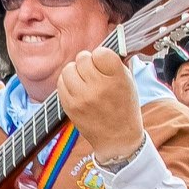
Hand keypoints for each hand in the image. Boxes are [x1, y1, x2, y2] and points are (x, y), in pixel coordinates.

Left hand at [55, 47, 144, 164]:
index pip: (101, 52)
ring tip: (83, 80)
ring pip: (68, 69)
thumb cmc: (123, 107)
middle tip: (93, 73)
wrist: (117, 139)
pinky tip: (76, 89)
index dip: (100, 55)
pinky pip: (61, 83)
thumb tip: (96, 50)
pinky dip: (67, 83)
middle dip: (87, 63)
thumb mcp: (128, 82)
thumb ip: (113, 64)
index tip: (103, 63)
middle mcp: (99, 87)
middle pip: (82, 58)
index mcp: (118, 79)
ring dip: (75, 72)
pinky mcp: (70, 106)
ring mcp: (82, 98)